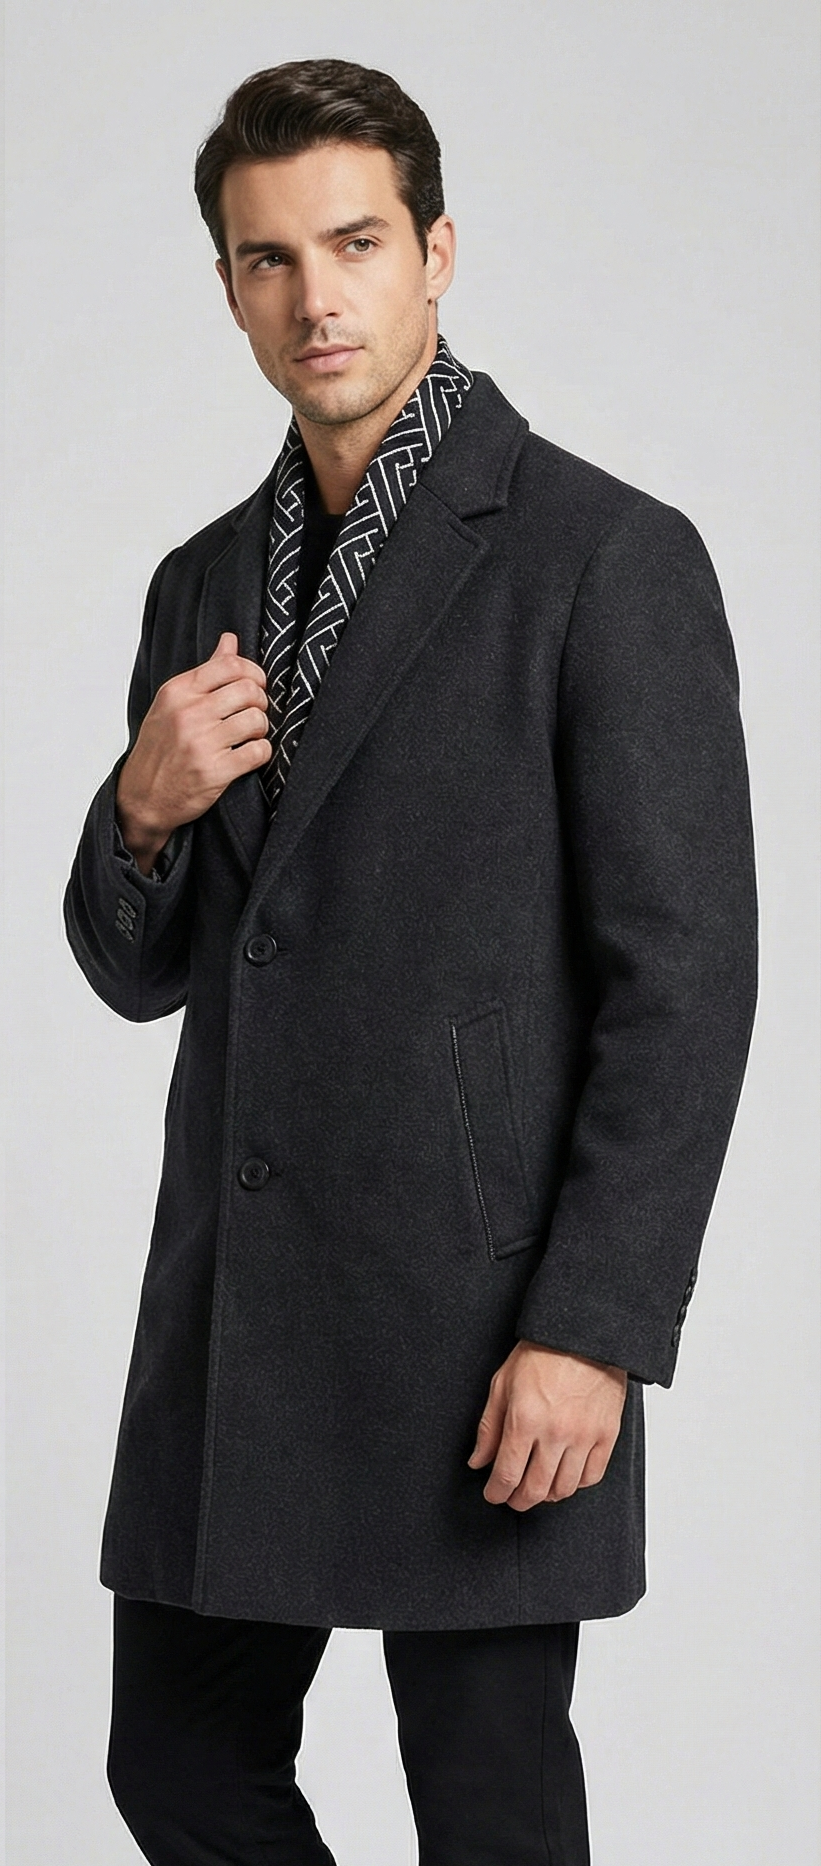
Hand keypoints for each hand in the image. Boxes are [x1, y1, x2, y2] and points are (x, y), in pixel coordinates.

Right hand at [116, 633, 270, 872]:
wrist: (142, 796)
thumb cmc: (159, 748)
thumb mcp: (173, 703)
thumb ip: (205, 673)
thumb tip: (230, 640)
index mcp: (178, 691)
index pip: (230, 664)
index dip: (253, 672)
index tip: (255, 685)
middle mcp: (189, 714)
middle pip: (249, 690)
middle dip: (260, 700)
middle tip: (253, 712)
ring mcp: (201, 743)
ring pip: (257, 719)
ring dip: (260, 729)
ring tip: (249, 735)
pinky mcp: (214, 771)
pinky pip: (258, 752)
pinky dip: (260, 753)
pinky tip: (248, 754)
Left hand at [467, 1341, 627, 1510]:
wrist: (583, 1334)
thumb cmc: (542, 1352)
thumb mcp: (502, 1384)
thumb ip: (489, 1427)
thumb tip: (478, 1461)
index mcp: (525, 1419)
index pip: (507, 1475)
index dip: (496, 1492)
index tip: (494, 1493)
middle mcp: (555, 1433)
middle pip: (535, 1489)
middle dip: (518, 1500)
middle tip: (513, 1497)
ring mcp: (584, 1436)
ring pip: (564, 1488)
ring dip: (546, 1495)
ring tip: (538, 1487)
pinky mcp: (607, 1434)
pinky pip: (591, 1476)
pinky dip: (576, 1483)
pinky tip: (565, 1475)